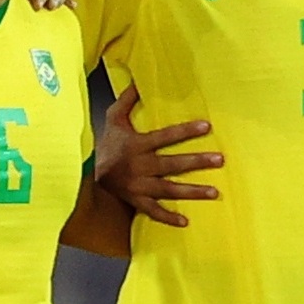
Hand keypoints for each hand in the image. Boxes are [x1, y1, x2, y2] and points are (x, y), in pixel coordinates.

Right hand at [95, 83, 221, 226]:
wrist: (84, 174)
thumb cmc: (105, 145)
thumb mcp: (112, 120)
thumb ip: (126, 101)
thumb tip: (139, 81)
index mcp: (136, 146)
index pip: (164, 136)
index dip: (185, 131)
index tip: (207, 127)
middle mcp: (139, 167)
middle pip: (171, 164)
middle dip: (196, 162)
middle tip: (219, 160)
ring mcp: (138, 186)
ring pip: (168, 189)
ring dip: (191, 191)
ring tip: (214, 192)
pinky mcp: (135, 200)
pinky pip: (152, 211)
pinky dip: (167, 217)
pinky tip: (185, 222)